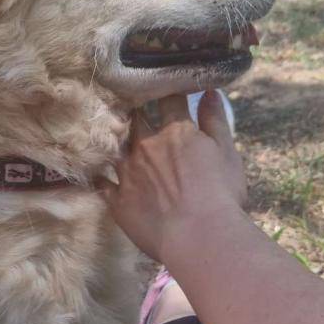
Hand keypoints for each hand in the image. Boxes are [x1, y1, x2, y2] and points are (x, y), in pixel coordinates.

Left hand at [101, 91, 246, 262]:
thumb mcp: (227, 153)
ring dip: (113, 138)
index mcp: (176, 132)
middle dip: (136, 108)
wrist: (199, 237)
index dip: (168, 90)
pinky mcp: (117, 198)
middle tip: (135, 104)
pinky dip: (99, 176)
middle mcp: (146, 145)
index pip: (169, 99)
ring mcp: (127, 171)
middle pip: (135, 117)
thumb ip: (216, 120)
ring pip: (113, 145)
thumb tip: (209, 91)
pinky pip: (101, 182)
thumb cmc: (221, 195)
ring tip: (111, 132)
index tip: (168, 87)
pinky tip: (96, 172)